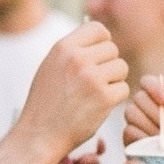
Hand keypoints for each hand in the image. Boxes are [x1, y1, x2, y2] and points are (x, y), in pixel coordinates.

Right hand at [21, 22, 127, 156]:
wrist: (39, 134)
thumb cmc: (46, 103)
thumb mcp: (51, 66)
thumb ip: (73, 51)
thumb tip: (100, 36)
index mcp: (63, 47)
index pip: (98, 29)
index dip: (102, 42)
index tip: (98, 57)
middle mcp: (78, 59)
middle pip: (113, 49)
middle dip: (108, 65)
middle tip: (94, 82)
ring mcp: (92, 78)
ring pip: (121, 68)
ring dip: (114, 81)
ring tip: (95, 94)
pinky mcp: (104, 97)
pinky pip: (124, 89)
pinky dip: (115, 99)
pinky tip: (98, 106)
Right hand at [123, 75, 163, 146]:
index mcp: (156, 100)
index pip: (147, 82)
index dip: (153, 87)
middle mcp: (141, 109)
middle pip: (138, 97)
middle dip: (153, 109)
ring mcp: (132, 124)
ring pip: (131, 112)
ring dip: (148, 123)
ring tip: (162, 137)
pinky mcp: (127, 140)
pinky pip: (129, 130)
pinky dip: (142, 137)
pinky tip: (152, 146)